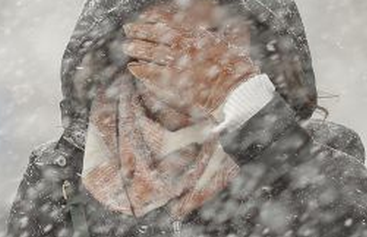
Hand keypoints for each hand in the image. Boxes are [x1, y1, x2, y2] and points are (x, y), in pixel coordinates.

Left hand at [123, 17, 258, 116]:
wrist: (235, 90)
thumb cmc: (237, 69)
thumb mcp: (237, 44)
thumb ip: (233, 32)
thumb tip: (239, 24)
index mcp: (199, 35)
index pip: (172, 21)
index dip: (156, 18)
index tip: (145, 16)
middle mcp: (187, 46)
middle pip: (158, 34)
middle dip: (141, 30)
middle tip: (128, 29)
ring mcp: (179, 63)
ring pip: (152, 52)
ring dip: (138, 48)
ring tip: (127, 46)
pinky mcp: (174, 81)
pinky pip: (152, 73)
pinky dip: (141, 70)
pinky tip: (132, 67)